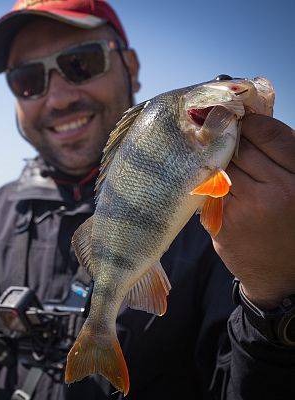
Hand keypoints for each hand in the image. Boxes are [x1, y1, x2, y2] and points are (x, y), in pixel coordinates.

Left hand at [213, 114, 294, 308]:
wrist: (284, 276)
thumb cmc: (291, 223)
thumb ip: (281, 156)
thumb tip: (249, 122)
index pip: (268, 134)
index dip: (250, 123)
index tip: (241, 120)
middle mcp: (277, 192)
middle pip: (238, 148)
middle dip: (230, 143)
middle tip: (224, 139)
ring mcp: (246, 209)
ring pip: (220, 168)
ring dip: (217, 164)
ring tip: (220, 165)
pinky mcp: (223, 223)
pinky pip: (210, 190)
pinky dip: (212, 186)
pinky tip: (219, 189)